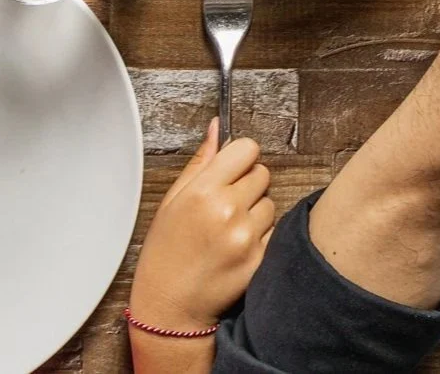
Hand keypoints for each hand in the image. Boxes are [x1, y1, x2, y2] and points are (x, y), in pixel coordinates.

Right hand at [129, 121, 277, 331]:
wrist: (170, 313)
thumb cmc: (165, 257)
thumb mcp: (171, 204)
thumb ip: (200, 162)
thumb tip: (217, 127)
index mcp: (203, 192)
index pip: (247, 148)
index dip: (241, 158)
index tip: (232, 171)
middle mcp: (227, 210)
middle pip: (262, 173)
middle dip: (248, 185)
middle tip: (226, 207)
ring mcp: (246, 236)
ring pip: (270, 202)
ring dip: (255, 212)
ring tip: (228, 232)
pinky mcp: (260, 258)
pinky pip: (274, 230)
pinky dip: (261, 236)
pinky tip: (237, 249)